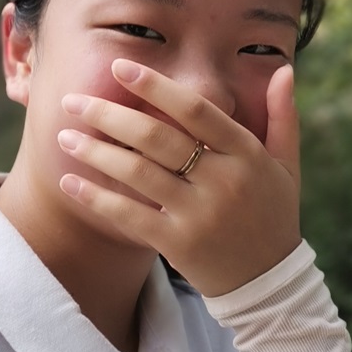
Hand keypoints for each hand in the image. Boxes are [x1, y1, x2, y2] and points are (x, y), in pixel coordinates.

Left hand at [57, 58, 300, 296]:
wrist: (269, 283)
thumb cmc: (274, 215)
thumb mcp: (287, 165)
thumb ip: (282, 116)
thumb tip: (284, 70)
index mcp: (247, 154)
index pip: (196, 110)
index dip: (155, 86)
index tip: (120, 68)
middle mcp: (223, 180)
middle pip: (157, 137)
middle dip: (110, 115)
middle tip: (74, 101)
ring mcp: (199, 214)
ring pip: (138, 172)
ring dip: (95, 152)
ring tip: (65, 137)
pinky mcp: (178, 244)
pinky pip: (129, 215)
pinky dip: (96, 197)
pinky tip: (69, 181)